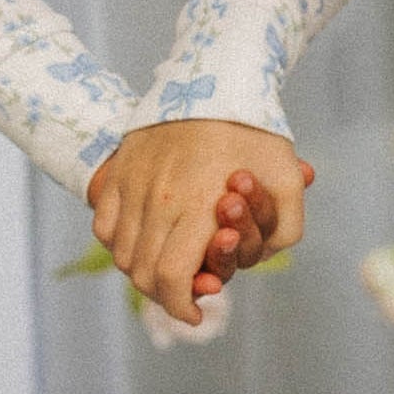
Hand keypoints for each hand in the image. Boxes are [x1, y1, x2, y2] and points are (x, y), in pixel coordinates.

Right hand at [87, 116, 311, 323]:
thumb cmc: (257, 132)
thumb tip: (253, 260)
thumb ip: (279, 232)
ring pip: (121, 254)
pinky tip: (142, 241)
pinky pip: (105, 224)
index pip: (171, 279)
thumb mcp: (288, 183)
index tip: (196, 316)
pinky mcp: (119, 171)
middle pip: (143, 273)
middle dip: (166, 296)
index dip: (181, 307)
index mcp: (197, 208)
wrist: (216, 77)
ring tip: (167, 268)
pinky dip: (119, 243)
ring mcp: (132, 186)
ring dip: (142, 272)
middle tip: (185, 294)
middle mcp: (157, 201)